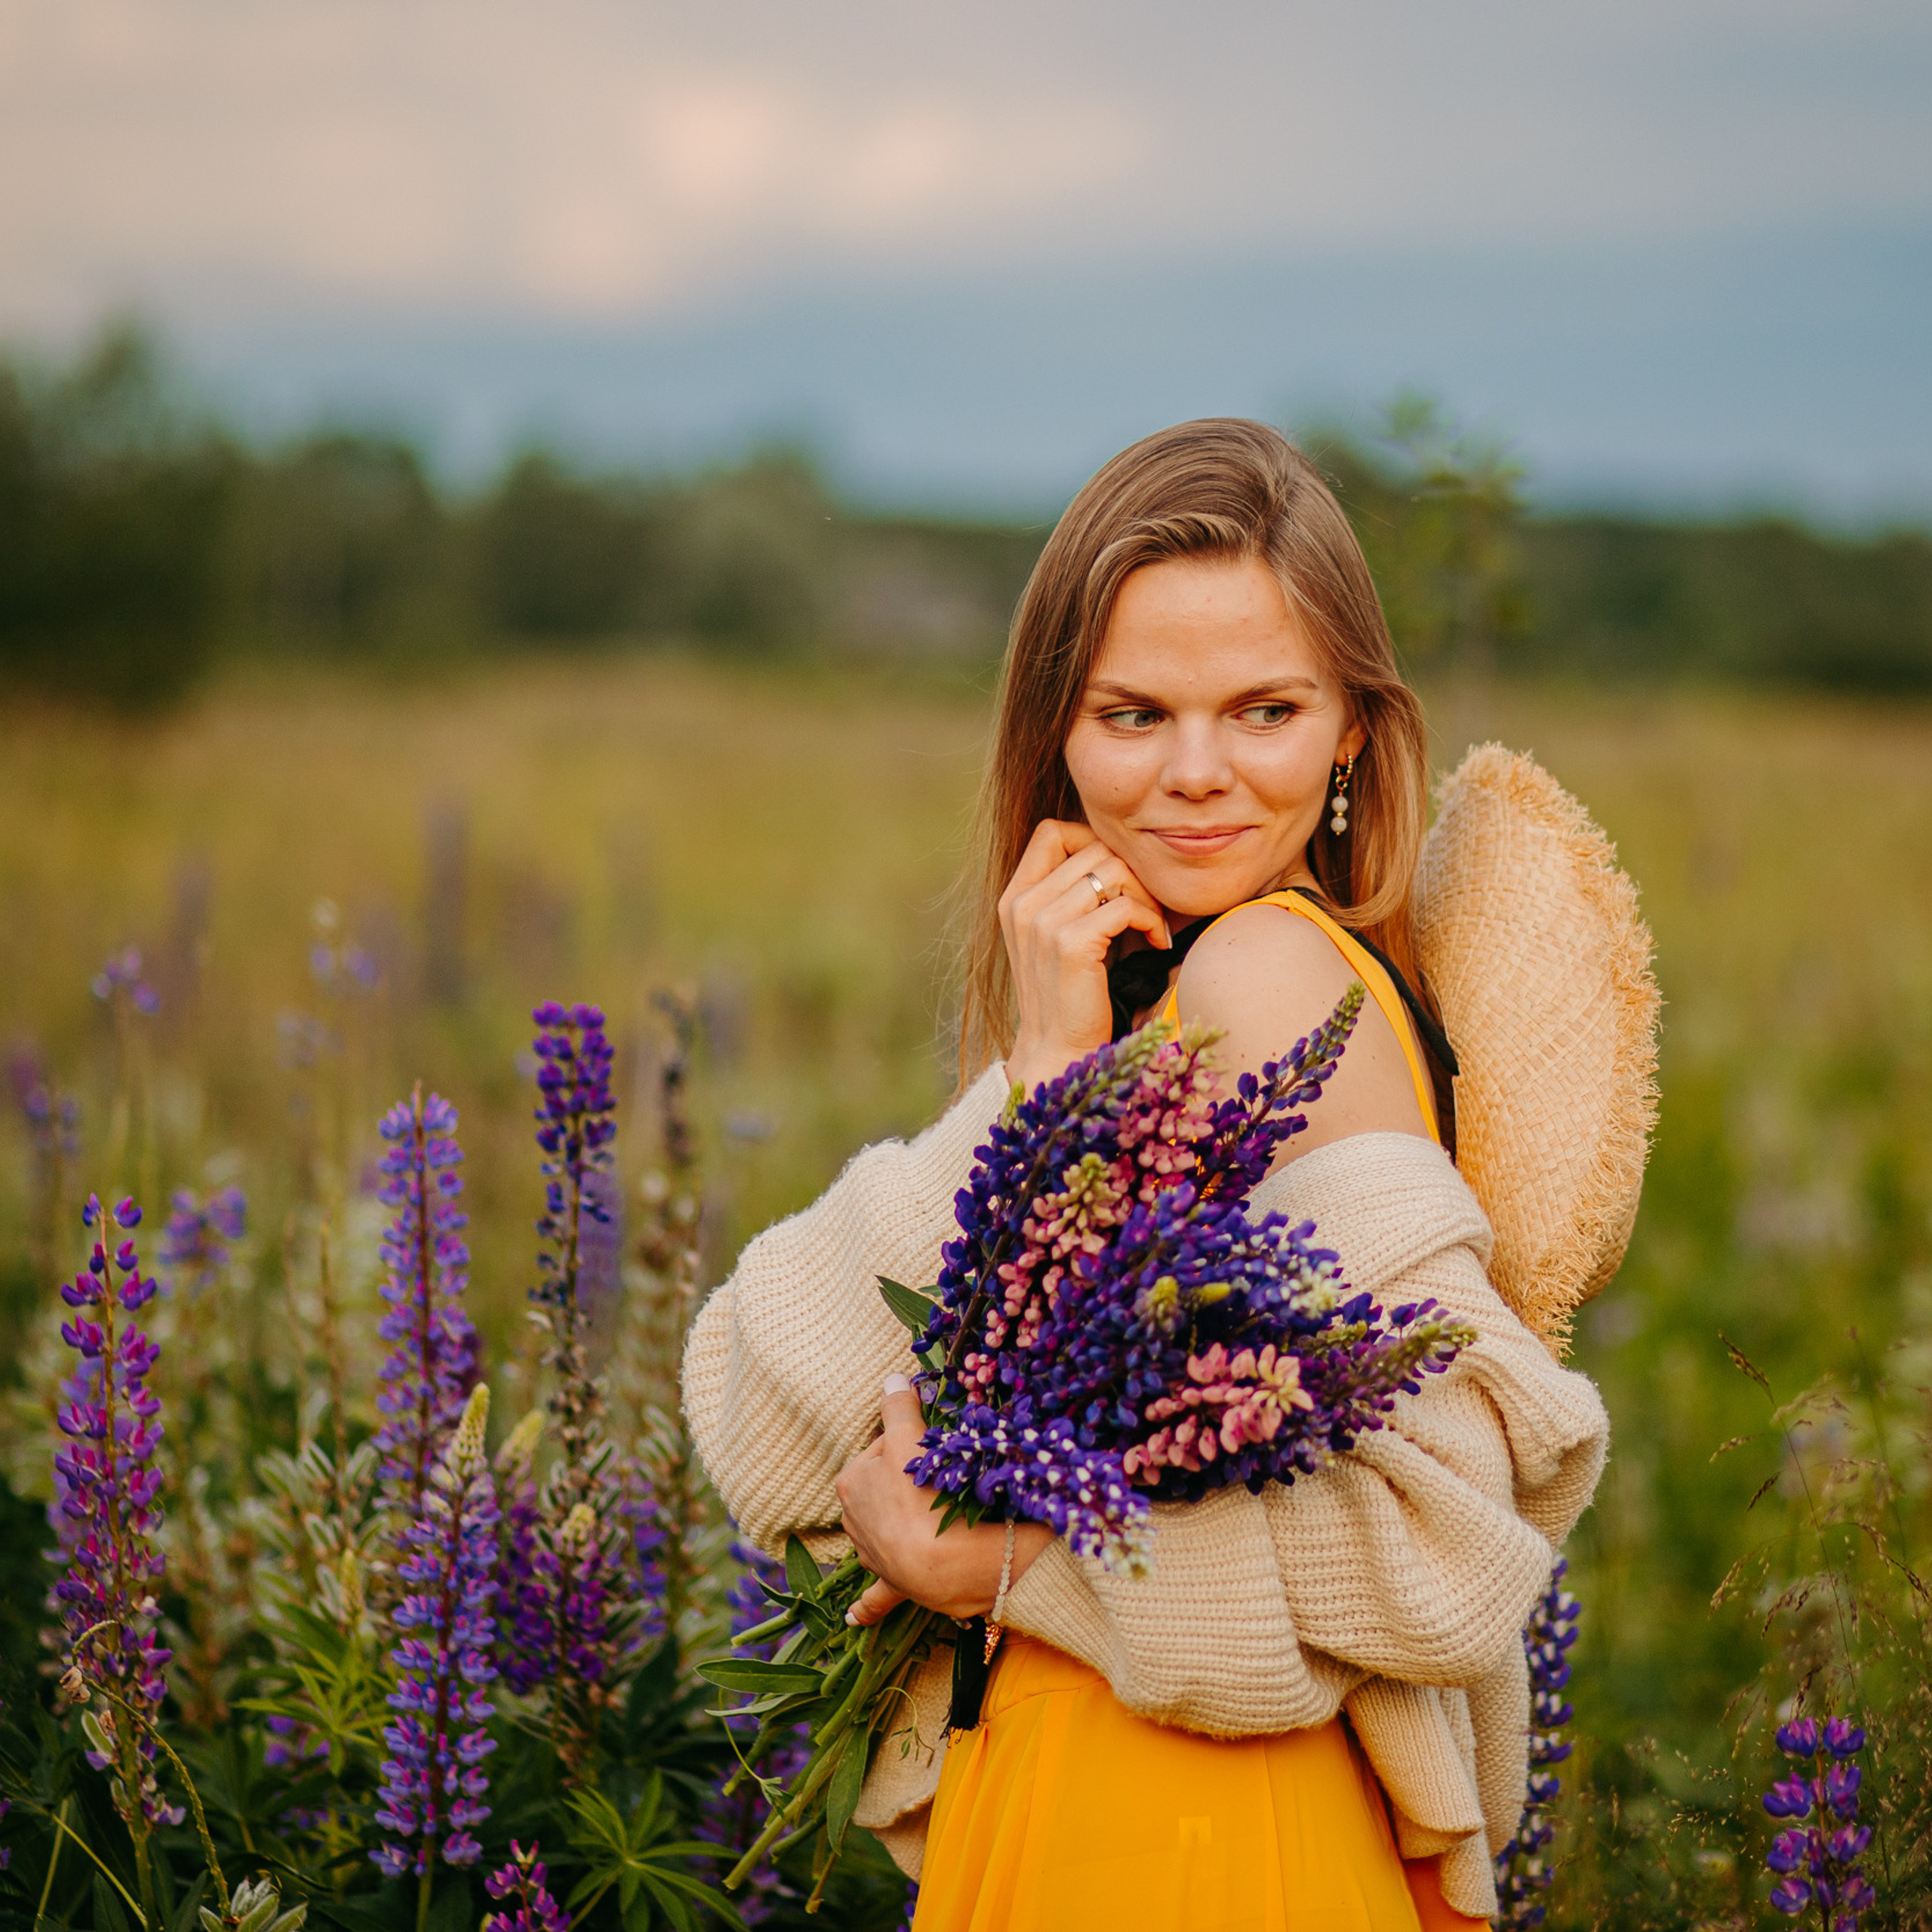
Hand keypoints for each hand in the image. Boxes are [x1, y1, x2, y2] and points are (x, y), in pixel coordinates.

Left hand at [836, 1377, 1049, 1625]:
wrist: (941, 1562)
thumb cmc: (921, 1494)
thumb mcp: (909, 1437)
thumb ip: (898, 1405)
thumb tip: (892, 1377)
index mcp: (851, 1482)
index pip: (882, 1448)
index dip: (910, 1443)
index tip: (934, 1448)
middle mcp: (853, 1519)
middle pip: (884, 1487)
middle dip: (907, 1482)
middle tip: (941, 1478)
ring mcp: (872, 1554)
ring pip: (883, 1531)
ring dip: (899, 1526)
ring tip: (933, 1518)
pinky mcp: (893, 1584)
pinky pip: (875, 1596)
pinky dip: (864, 1606)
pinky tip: (851, 1618)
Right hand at [1000, 820, 1170, 1092]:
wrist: (1059, 1052)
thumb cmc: (1072, 996)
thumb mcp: (1060, 937)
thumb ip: (1073, 895)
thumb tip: (1121, 855)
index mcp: (1015, 898)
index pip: (1052, 831)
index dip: (1093, 840)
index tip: (1118, 877)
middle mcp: (1023, 904)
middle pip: (1093, 846)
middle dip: (1133, 872)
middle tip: (1149, 907)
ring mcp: (1042, 922)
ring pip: (1113, 870)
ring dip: (1146, 896)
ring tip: (1152, 927)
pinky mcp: (1069, 944)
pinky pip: (1125, 905)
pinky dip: (1150, 920)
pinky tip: (1156, 943)